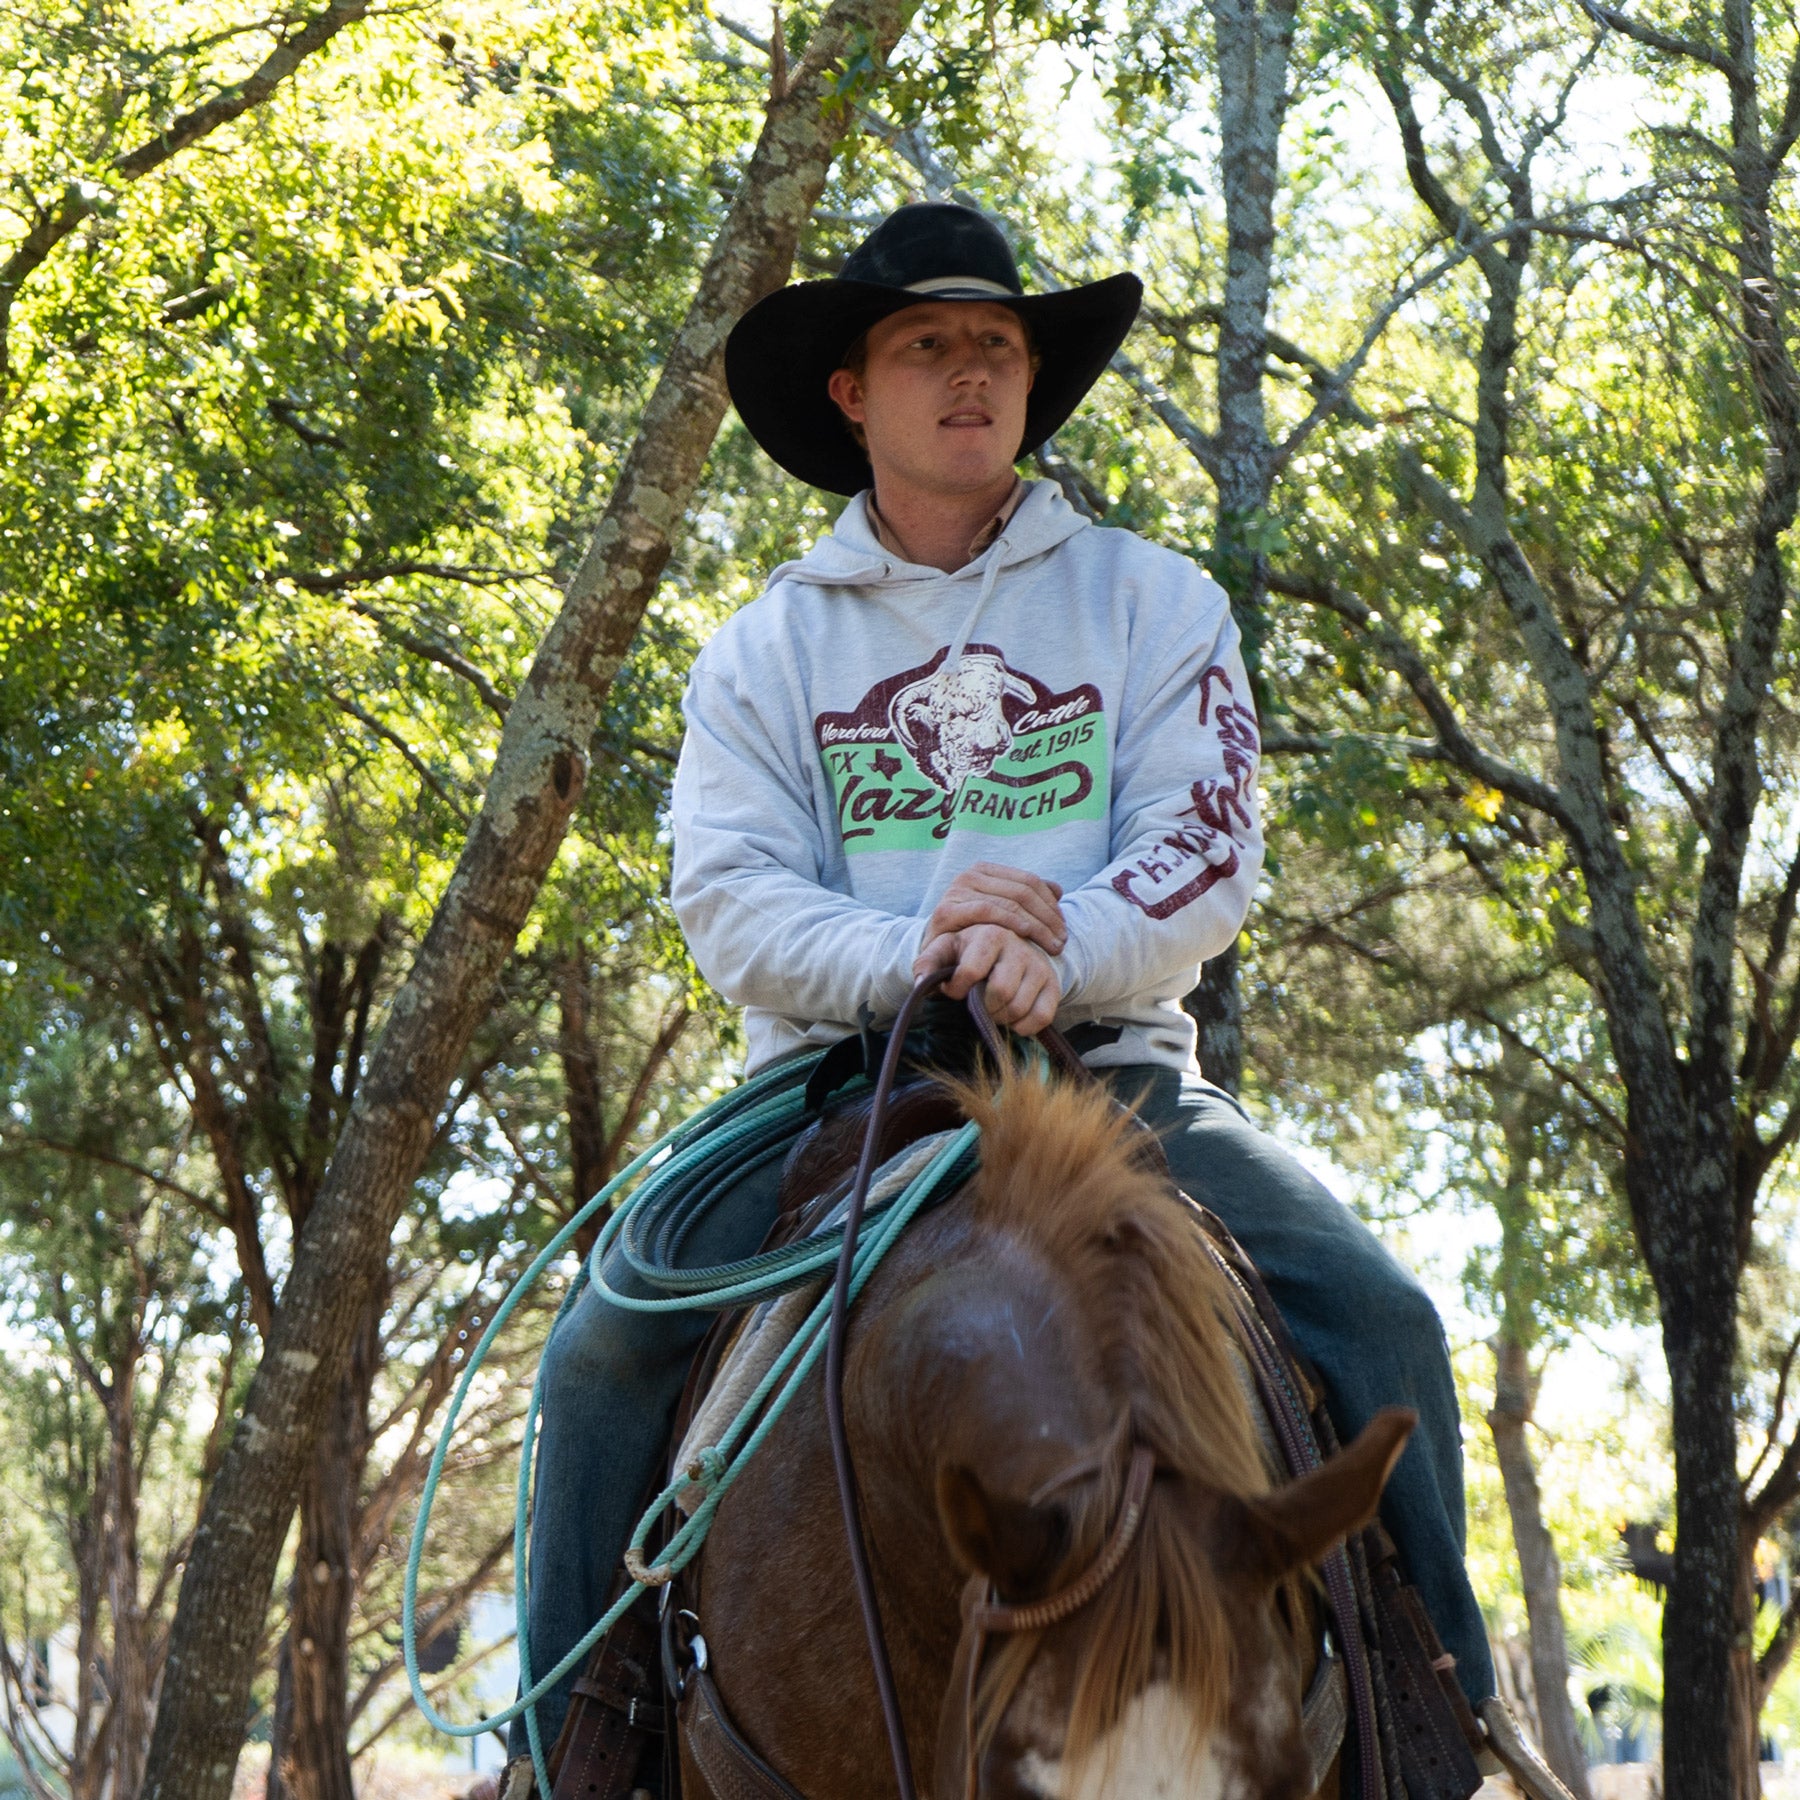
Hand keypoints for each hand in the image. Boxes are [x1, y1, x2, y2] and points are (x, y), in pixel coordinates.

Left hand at [913, 924, 1060, 1035]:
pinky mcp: (1053, 984)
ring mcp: (1039, 966)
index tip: (953, 990)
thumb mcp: (945, 950)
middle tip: (976, 1002)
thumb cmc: (968, 951)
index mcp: (990, 934)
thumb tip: (919, 984)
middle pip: (1000, 992)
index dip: (957, 989)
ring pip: (1019, 1007)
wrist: (1005, 947)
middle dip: (981, 1006)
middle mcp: (1018, 947)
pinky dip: (1023, 1026)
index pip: (971, 972)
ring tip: (991, 1008)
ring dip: (1000, 1017)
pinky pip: (1042, 1016)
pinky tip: (1011, 1018)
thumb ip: (928, 963)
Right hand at [921, 862, 1065, 957]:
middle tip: (1062, 941)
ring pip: (1010, 902)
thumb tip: (1058, 890)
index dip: (1051, 904)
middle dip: (1048, 917)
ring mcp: (956, 891)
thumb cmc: (971, 933)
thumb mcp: (1000, 913)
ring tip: (1051, 945)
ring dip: (1037, 926)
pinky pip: (988, 911)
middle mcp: (969, 876)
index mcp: (985, 870)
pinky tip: (1026, 936)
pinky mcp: (947, 911)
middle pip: (1023, 891)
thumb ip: (1025, 899)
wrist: (934, 953)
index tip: (1064, 927)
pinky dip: (1011, 922)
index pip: (1030, 881)